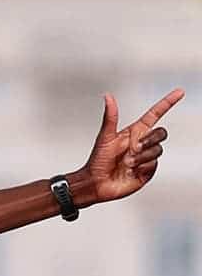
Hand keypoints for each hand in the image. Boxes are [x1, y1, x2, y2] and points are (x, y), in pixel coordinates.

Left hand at [83, 88, 184, 203]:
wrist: (96, 183)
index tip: (179, 92)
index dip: (167, 103)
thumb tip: (108, 97)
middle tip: (133, 149)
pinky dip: (142, 167)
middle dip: (149, 140)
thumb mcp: (105, 137)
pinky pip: (153, 164)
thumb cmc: (98, 160)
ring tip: (127, 163)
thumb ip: (110, 117)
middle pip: (161, 133)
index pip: (155, 115)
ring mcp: (146, 157)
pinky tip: (130, 171)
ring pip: (157, 150)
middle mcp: (142, 143)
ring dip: (141, 156)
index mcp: (134, 132)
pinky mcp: (147, 171)